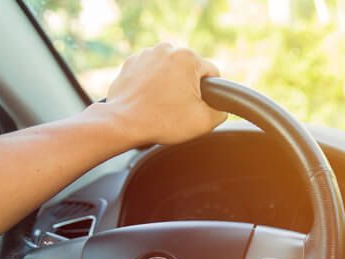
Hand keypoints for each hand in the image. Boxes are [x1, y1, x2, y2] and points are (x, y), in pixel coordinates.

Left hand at [102, 43, 226, 145]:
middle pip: (189, 72)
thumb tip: (221, 109)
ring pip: (169, 72)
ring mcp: (146, 55)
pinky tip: (149, 102)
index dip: (210, 94)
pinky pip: (150, 74)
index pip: (212, 74)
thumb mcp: (204, 121)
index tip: (200, 106)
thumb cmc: (162, 121)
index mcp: (187, 58)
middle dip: (188, 89)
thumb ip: (221, 112)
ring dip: (170, 86)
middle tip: (179, 110)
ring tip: (163, 107)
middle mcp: (166, 49)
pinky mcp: (131, 64)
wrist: (123, 123)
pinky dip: (152, 86)